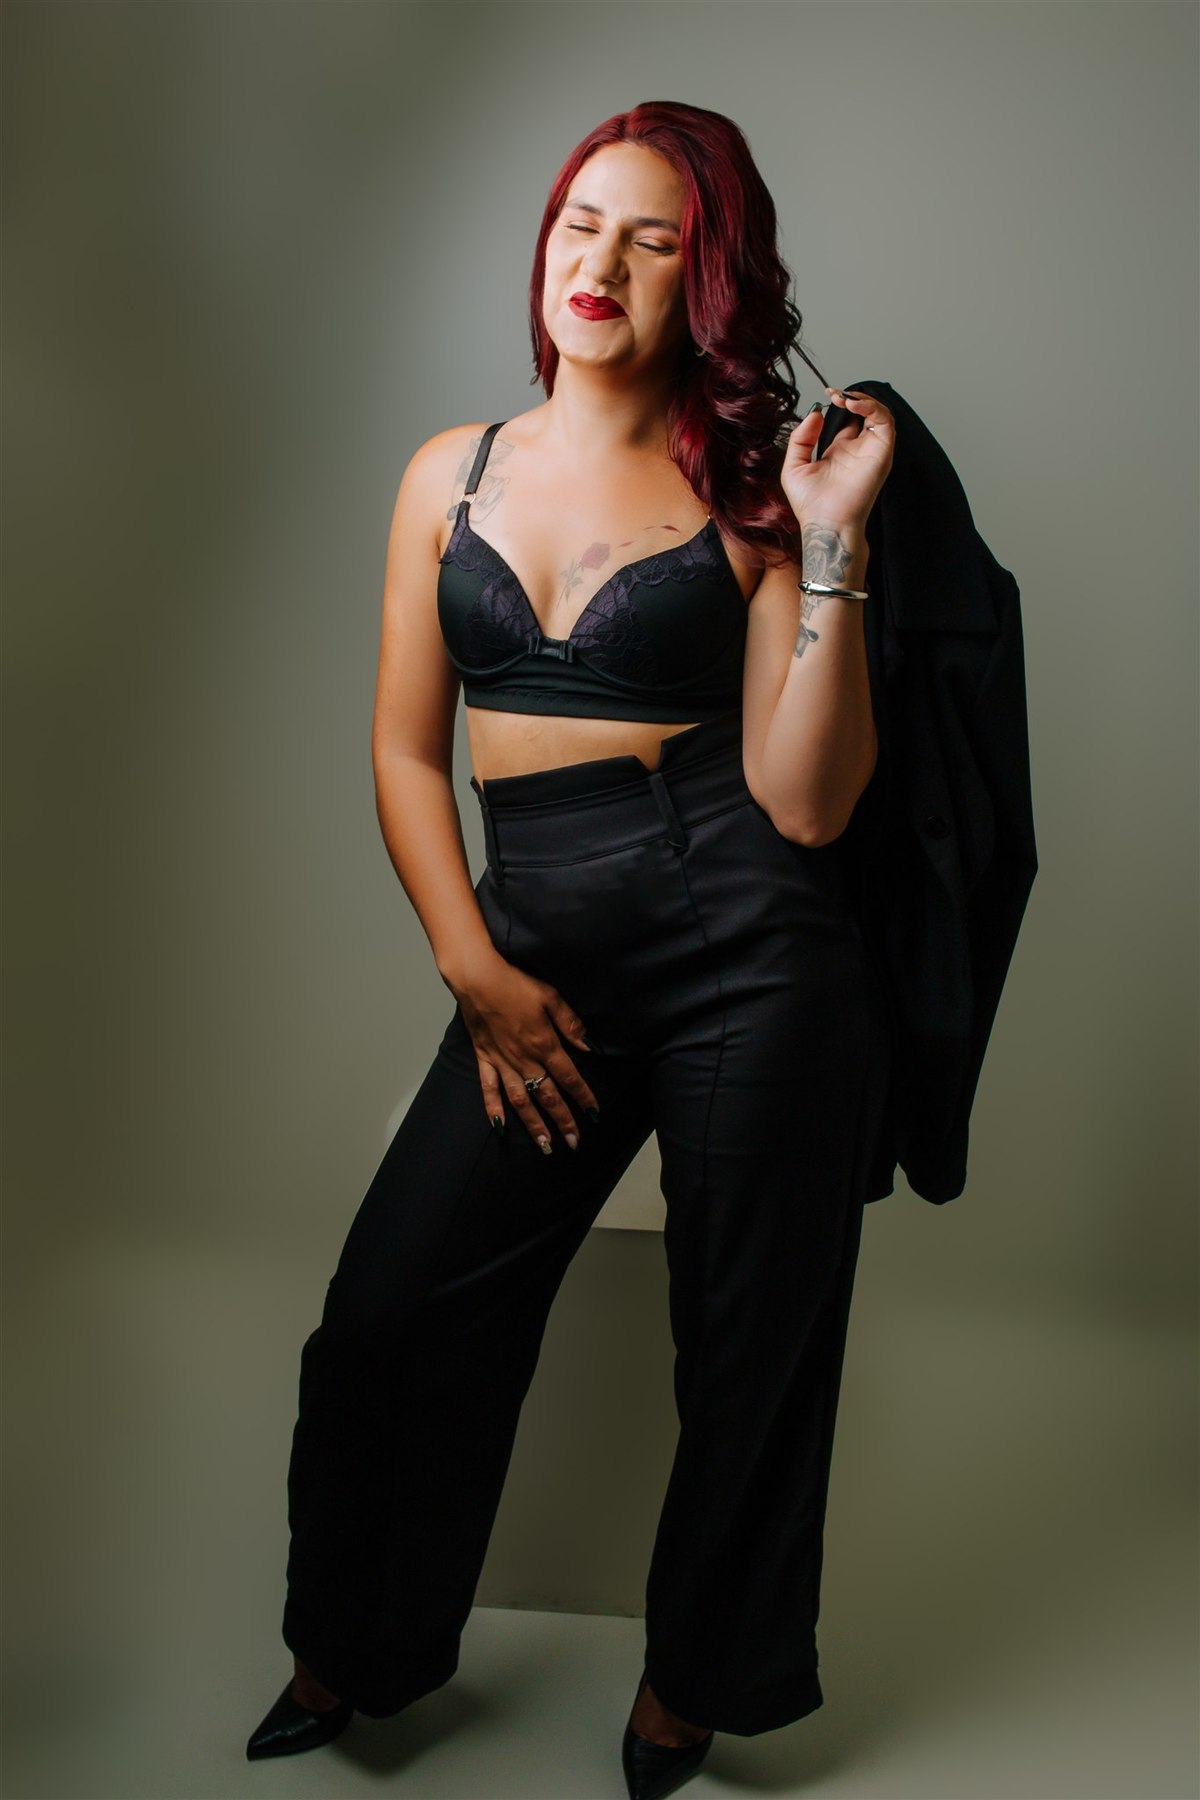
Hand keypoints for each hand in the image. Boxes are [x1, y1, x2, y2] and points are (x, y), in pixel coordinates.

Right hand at [453, 957, 600, 1152]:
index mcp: (544, 1045)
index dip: (584, 1098)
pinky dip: (493, 1109)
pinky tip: (499, 1127)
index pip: (570, 1078)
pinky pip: (489, 1089)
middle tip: (574, 1143)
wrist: (477, 979)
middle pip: (548, 1097)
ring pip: (520, 1100)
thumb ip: (570, 1023)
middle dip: (563, 1121)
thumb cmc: (515, 984)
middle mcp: (525, 1059)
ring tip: (544, 1145)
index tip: (594, 1115)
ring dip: (533, 1124)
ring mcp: (503, 1062)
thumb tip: (588, 1046)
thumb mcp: (550, 997)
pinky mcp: (484, 1059)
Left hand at [780, 388, 895, 534]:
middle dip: (852, 397)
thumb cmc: (810, 504)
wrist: (825, 524)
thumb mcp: (794, 466)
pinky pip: (886, 421)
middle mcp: (858, 449)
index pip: (847, 418)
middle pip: (865, 412)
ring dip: (863, 399)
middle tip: (835, 394)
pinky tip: (853, 404)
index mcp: (839, 451)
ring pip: (879, 413)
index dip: (839, 403)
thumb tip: (816, 412)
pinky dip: (872, 407)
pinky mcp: (882, 452)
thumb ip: (801, 438)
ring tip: (844, 398)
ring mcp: (872, 450)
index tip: (827, 395)